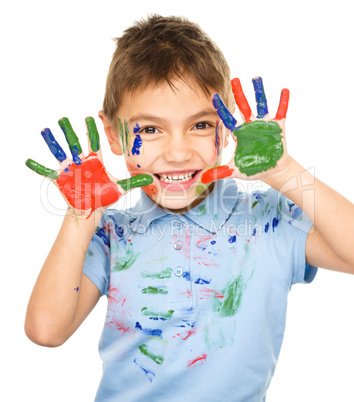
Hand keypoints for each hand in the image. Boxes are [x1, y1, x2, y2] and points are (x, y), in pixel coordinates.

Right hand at [26, 117, 151, 216]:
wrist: (91, 209)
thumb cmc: (104, 197)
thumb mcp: (120, 187)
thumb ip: (135, 182)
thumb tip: (151, 178)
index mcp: (95, 161)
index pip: (94, 141)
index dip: (93, 129)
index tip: (93, 115)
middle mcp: (81, 161)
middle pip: (75, 143)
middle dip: (71, 130)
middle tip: (65, 117)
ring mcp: (70, 169)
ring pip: (61, 152)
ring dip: (53, 142)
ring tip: (47, 130)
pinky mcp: (61, 179)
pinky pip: (47, 172)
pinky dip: (38, 167)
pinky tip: (28, 160)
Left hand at [201, 77, 290, 183]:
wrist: (272, 170)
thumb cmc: (253, 168)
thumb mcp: (235, 171)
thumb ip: (219, 173)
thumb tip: (202, 180)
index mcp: (240, 133)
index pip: (228, 119)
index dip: (221, 108)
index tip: (213, 96)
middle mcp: (250, 125)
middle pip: (243, 106)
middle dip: (238, 93)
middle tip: (233, 79)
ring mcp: (264, 124)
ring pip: (261, 104)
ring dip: (259, 92)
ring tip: (256, 77)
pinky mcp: (278, 126)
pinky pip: (281, 111)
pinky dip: (283, 102)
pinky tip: (284, 90)